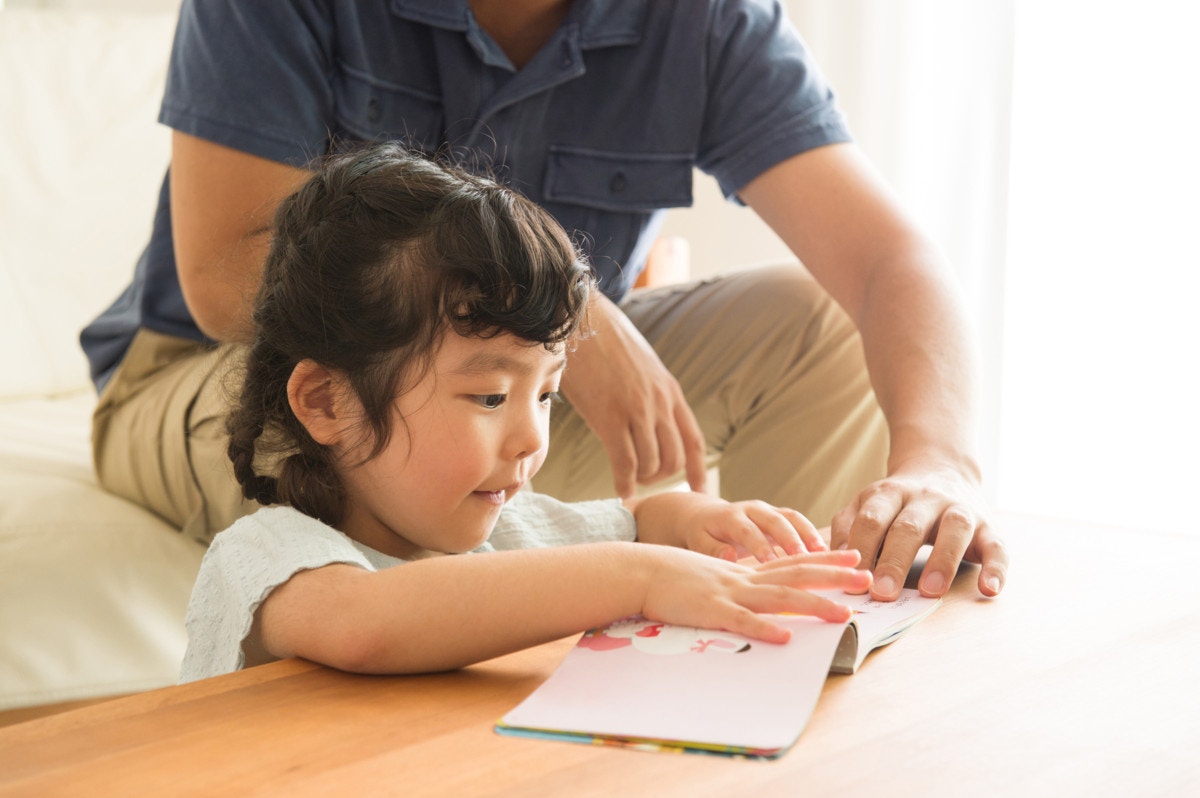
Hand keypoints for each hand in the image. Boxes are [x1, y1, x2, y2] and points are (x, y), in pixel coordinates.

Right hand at [560, 292, 706, 498]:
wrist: (583, 321)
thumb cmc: (606, 343)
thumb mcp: (643, 366)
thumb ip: (652, 393)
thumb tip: (650, 419)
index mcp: (670, 391)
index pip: (693, 439)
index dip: (698, 470)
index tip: (699, 490)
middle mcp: (660, 403)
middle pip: (675, 459)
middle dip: (661, 477)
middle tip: (642, 478)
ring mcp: (637, 411)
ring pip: (651, 464)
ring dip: (640, 479)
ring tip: (626, 477)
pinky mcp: (611, 417)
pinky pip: (625, 463)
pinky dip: (623, 483)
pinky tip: (619, 490)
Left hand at [630, 492, 825, 561]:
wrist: (706, 517)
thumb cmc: (701, 534)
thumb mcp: (697, 541)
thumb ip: (711, 549)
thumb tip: (728, 556)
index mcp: (730, 515)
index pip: (747, 530)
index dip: (759, 545)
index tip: (769, 562)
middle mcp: (752, 509)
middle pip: (775, 520)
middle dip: (790, 538)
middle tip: (802, 558)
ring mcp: (768, 511)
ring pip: (792, 519)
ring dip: (808, 535)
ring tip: (822, 555)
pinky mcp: (779, 517)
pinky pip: (799, 523)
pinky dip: (813, 536)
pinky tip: (826, 554)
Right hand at [640, 547, 870, 643]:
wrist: (640, 570)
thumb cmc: (673, 575)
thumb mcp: (712, 574)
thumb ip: (737, 582)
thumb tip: (760, 595)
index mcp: (745, 571)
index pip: (792, 562)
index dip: (825, 560)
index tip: (854, 557)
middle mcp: (744, 578)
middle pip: (796, 575)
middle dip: (834, 577)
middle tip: (866, 578)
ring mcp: (729, 593)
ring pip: (779, 598)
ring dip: (813, 605)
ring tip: (842, 614)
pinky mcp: (710, 610)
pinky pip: (741, 621)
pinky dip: (764, 628)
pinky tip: (785, 636)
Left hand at [830, 457, 1008, 600]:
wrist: (943, 467)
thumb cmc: (897, 503)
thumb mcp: (867, 505)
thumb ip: (847, 529)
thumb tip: (826, 564)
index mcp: (888, 494)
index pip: (871, 520)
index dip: (861, 550)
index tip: (852, 583)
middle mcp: (924, 498)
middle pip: (908, 527)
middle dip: (894, 561)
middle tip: (882, 593)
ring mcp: (959, 509)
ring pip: (954, 529)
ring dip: (942, 561)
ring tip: (930, 592)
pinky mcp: (989, 526)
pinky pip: (996, 546)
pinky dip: (996, 568)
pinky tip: (989, 589)